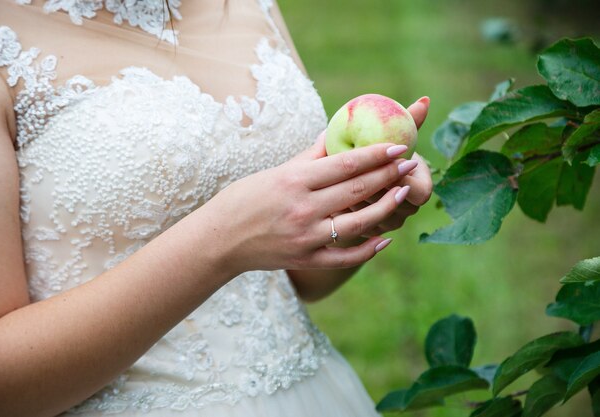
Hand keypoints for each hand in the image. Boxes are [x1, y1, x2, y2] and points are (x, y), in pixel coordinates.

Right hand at [201, 138, 416, 274]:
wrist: (219, 240)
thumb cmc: (244, 199)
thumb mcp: (274, 172)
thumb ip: (309, 156)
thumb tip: (335, 132)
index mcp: (294, 181)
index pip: (344, 164)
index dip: (376, 154)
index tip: (399, 146)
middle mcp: (303, 208)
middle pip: (356, 189)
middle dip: (388, 174)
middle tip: (411, 163)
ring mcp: (306, 237)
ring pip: (358, 222)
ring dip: (385, 207)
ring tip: (403, 192)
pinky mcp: (306, 259)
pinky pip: (345, 256)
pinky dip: (367, 249)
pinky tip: (385, 238)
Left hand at [343, 97, 432, 237]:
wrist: (357, 187)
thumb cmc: (377, 155)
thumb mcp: (389, 139)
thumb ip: (406, 122)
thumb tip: (425, 100)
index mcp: (420, 190)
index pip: (418, 191)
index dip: (399, 178)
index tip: (378, 162)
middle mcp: (405, 212)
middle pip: (391, 206)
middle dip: (371, 187)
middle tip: (350, 170)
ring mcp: (385, 226)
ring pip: (371, 218)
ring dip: (353, 200)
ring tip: (334, 183)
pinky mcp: (363, 236)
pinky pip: (353, 228)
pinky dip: (341, 212)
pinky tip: (327, 197)